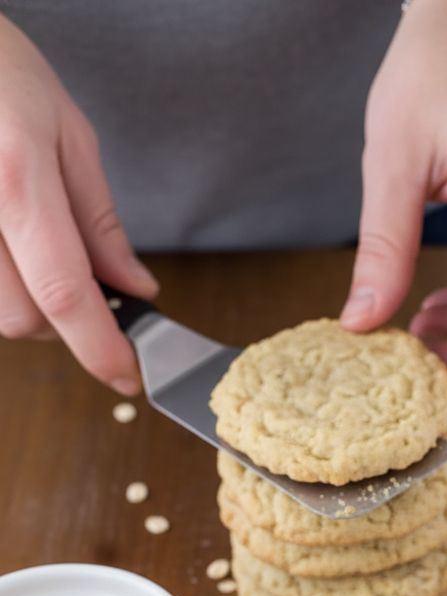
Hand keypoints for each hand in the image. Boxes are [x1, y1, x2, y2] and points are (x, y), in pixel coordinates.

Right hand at [0, 15, 157, 392]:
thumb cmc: (0, 72)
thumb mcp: (68, 135)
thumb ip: (100, 221)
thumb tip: (135, 288)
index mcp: (17, 177)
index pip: (65, 291)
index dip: (100, 346)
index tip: (128, 373)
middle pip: (23, 317)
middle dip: (63, 321)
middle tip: (87, 289)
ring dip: (28, 305)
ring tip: (38, 255)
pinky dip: (3, 285)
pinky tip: (12, 254)